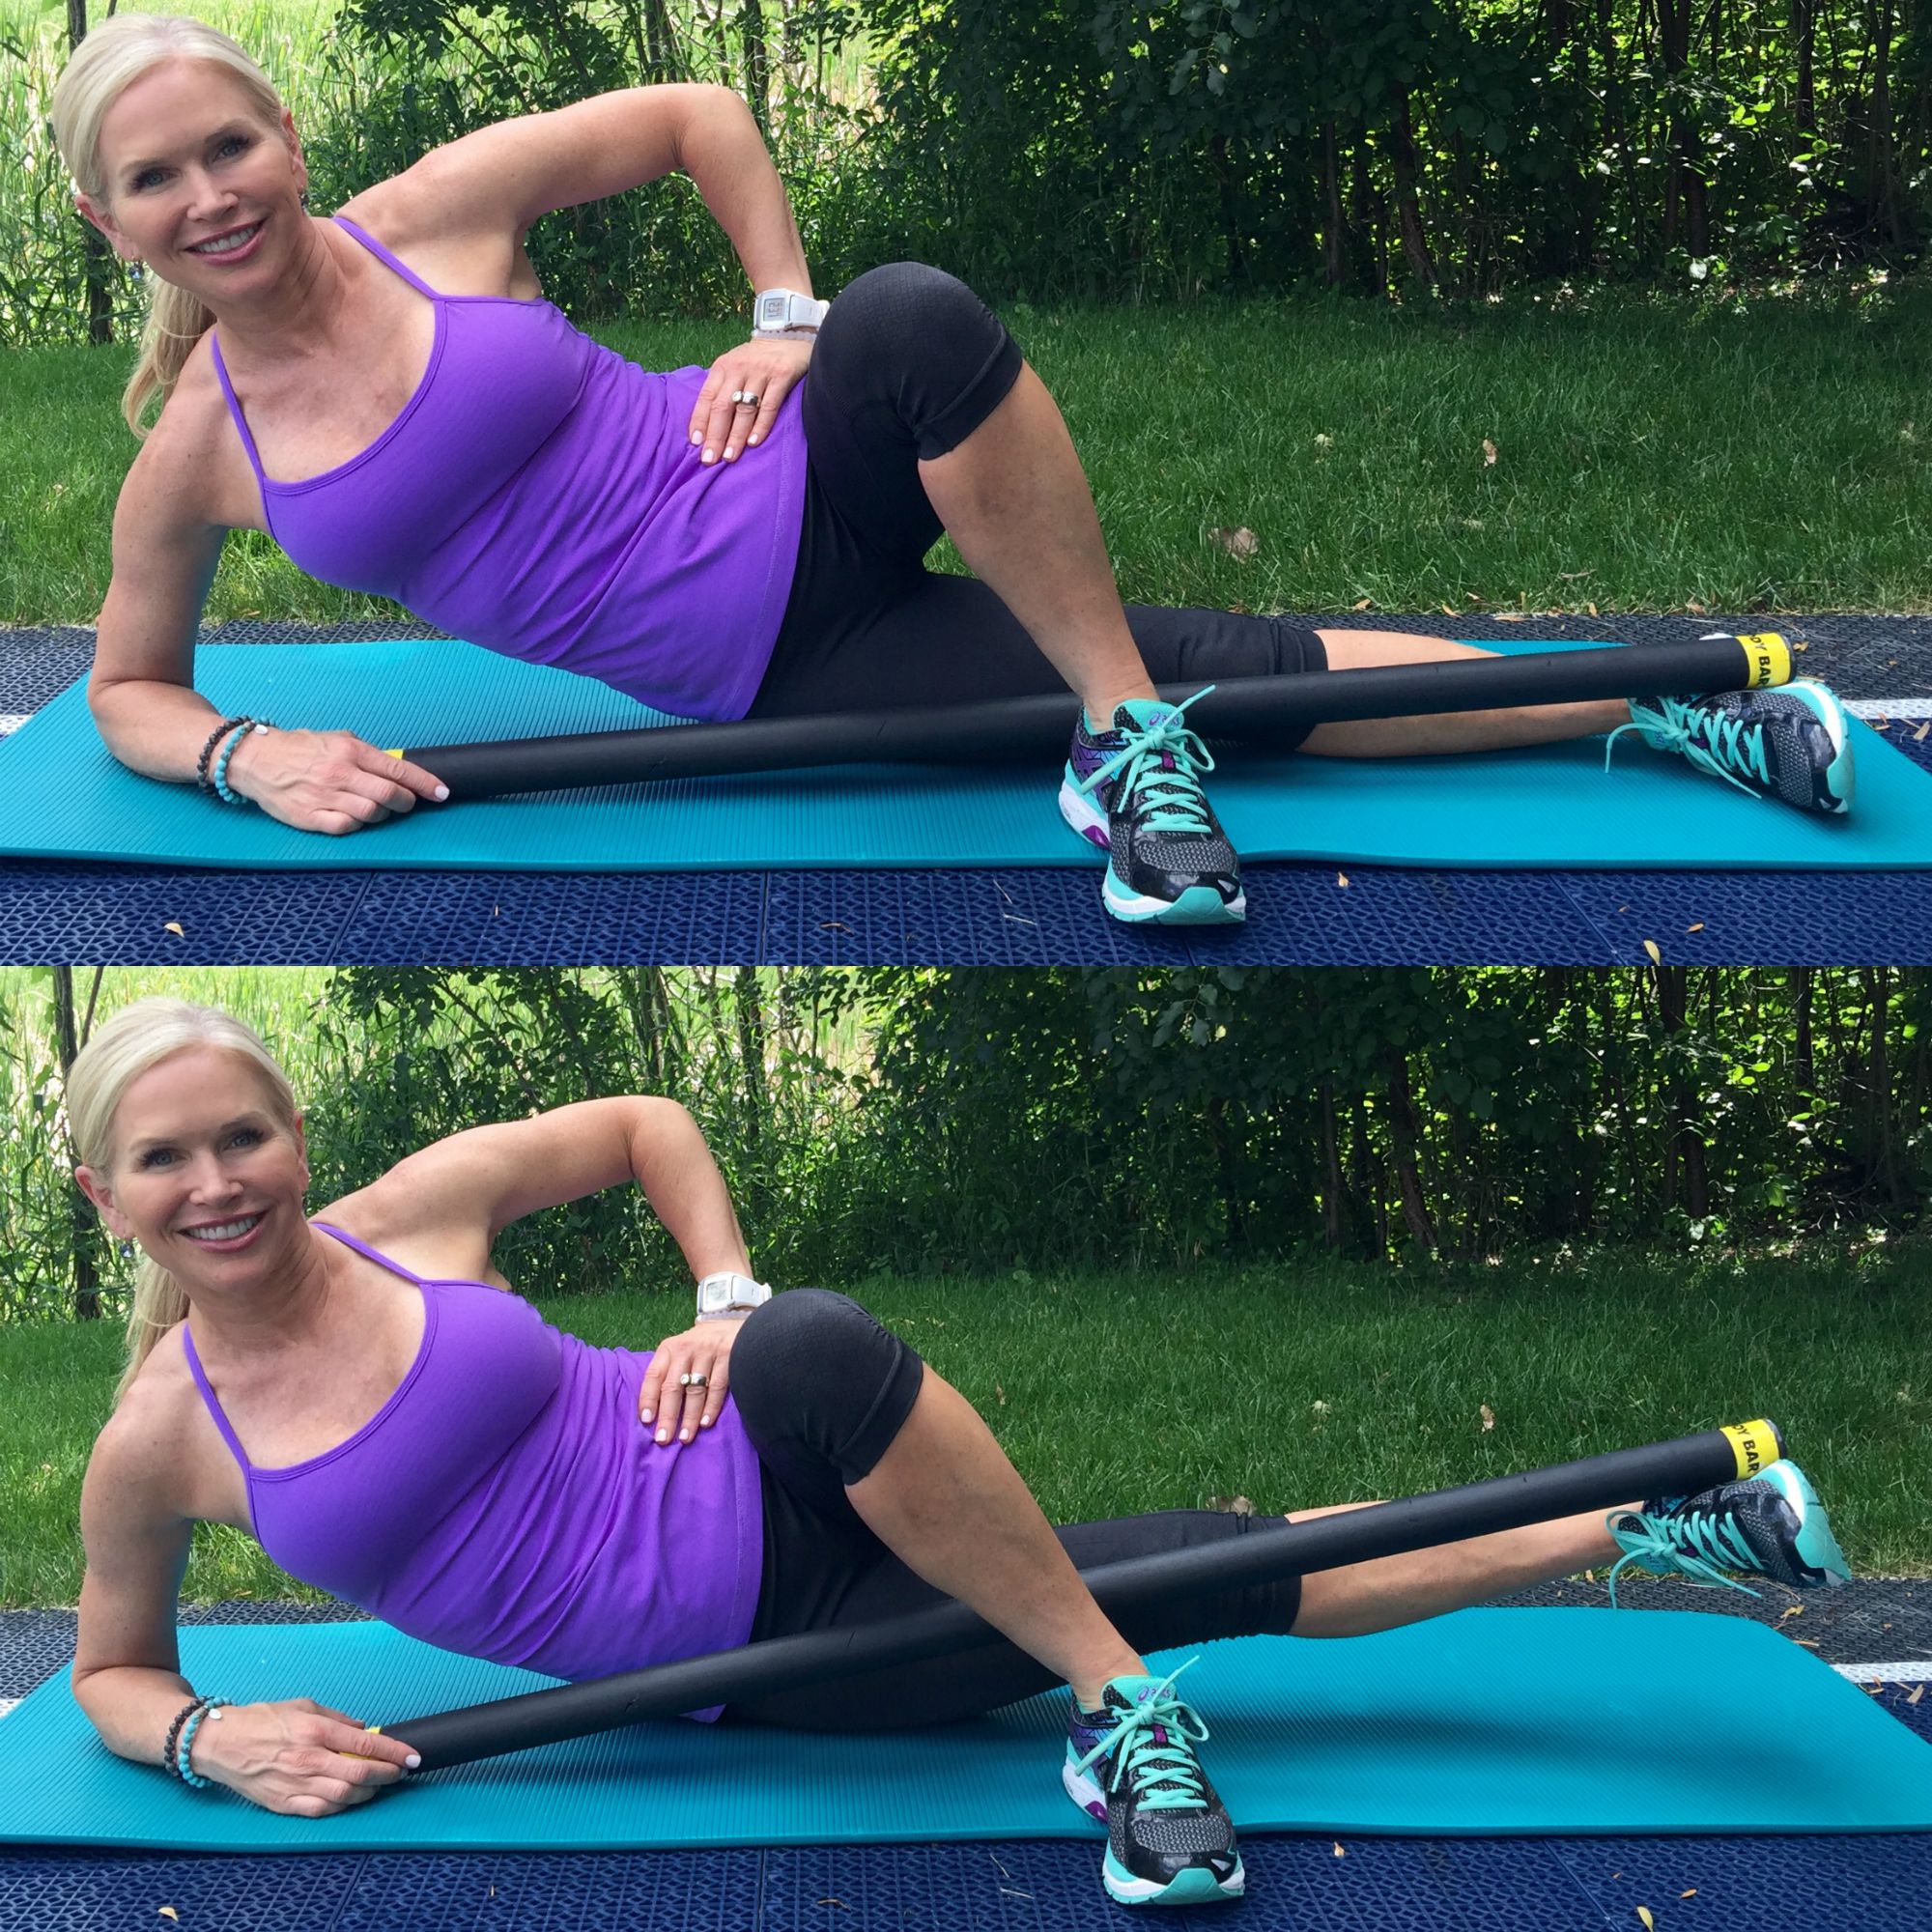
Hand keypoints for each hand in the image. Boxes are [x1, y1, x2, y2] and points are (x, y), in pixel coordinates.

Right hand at [190, 1697, 419, 1817]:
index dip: (393, 1752)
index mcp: (313, 1731)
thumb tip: (364, 1730)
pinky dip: (342, 1806)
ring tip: (379, 1784)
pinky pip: (320, 1811)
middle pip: (359, 1773)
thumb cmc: (262, 1720)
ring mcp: (294, 1785)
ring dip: (368, 1792)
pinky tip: (351, 1798)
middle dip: (387, 1775)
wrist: (220, 1743)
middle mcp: (307, 1760)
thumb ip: (337, 1719)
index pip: (364, 1744)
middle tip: (401, 1772)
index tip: (412, 1756)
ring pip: (343, 1796)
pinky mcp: (282, 1804)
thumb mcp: (304, 1705)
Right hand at [225, 726, 446, 835]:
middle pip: (390, 796)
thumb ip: (367, 754)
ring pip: (371, 815)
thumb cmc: (300, 749)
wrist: (255, 759)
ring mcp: (324, 797)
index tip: (442, 793)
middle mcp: (339, 773)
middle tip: (404, 803)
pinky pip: (347, 828)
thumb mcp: (337, 739)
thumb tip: (397, 769)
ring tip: (373, 808)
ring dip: (381, 815)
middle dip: (405, 803)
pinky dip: (356, 825)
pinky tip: (352, 816)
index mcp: (350, 750)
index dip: (425, 784)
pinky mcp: (310, 817)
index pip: (398, 769)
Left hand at [639, 1317, 744, 1444]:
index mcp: (669, 1348)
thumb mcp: (682, 1351)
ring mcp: (708, 1352)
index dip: (648, 1398)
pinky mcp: (729, 1356)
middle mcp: (686, 1348)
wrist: (738, 1327)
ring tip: (685, 1437)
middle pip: (673, 1387)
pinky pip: (717, 1388)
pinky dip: (711, 1408)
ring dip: (690, 1417)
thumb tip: (655, 1411)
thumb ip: (669, 1372)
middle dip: (668, 1415)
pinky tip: (706, 1423)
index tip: (646, 1420)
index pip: (653, 1375)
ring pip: (695, 1390)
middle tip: (664, 1438)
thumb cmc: (703, 1347)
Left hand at [688, 336, 814, 465]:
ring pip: (744, 409)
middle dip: (715, 435)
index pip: (706, 397)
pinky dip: (761, 426)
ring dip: (735, 436)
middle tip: (710, 459)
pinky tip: (753, 442)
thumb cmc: (756, 360)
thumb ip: (722, 388)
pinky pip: (769, 406)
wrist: (787, 338)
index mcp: (722, 367)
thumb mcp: (734, 366)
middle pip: (722, 406)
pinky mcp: (782, 376)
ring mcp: (761, 372)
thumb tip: (708, 425)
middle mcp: (739, 368)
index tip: (696, 444)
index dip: (700, 421)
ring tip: (729, 456)